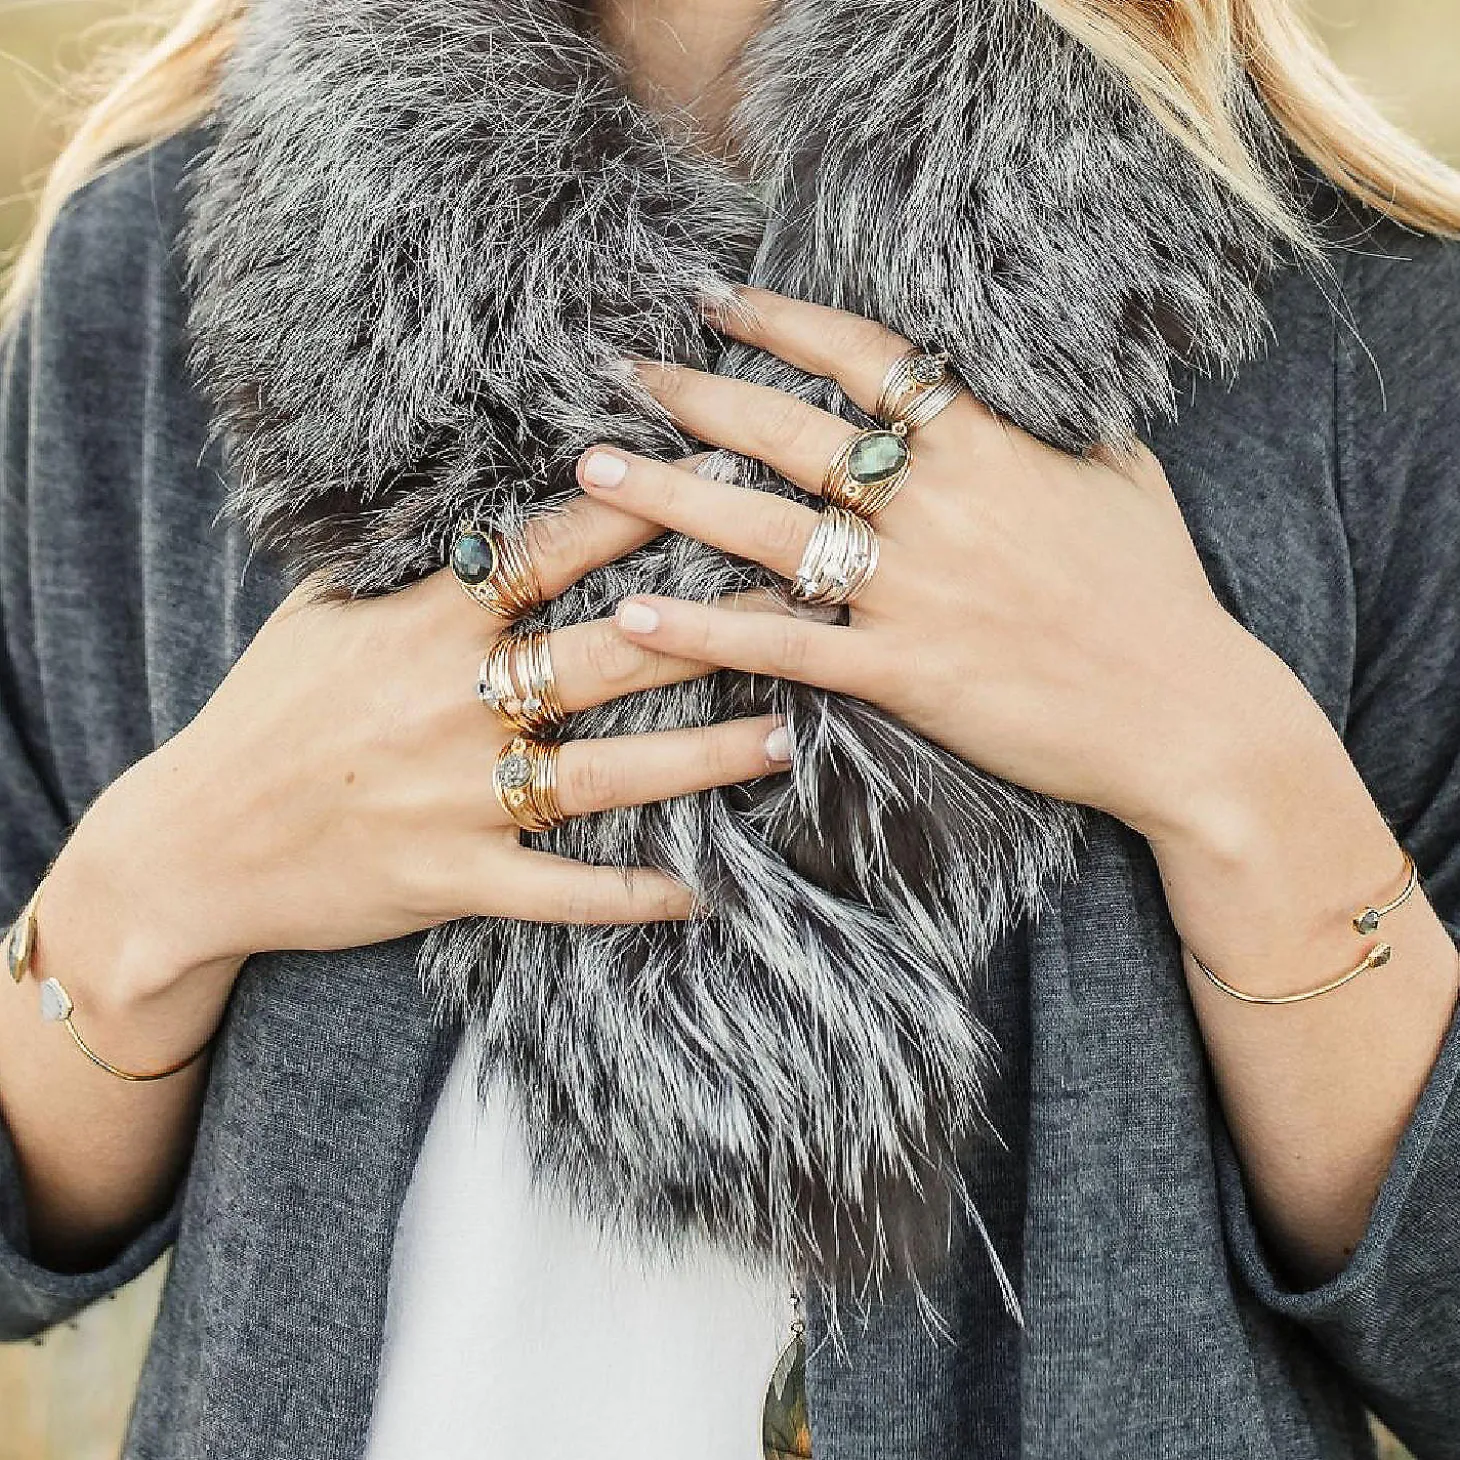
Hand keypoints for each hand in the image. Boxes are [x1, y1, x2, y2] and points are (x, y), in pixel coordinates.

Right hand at [77, 474, 791, 997]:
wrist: (191, 848)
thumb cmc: (263, 718)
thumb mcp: (319, 617)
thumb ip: (406, 565)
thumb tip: (484, 502)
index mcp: (419, 627)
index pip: (546, 553)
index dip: (635, 512)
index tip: (713, 478)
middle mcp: (449, 706)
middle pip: (604, 655)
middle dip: (708, 624)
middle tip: (799, 602)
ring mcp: (456, 799)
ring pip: (606, 773)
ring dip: (702, 756)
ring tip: (785, 733)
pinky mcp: (453, 880)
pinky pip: (560, 891)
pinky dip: (630, 894)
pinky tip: (701, 892)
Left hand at [572, 285, 1292, 842]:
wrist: (1189, 717)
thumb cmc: (1159, 595)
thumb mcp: (1121, 477)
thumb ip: (1052, 423)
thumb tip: (1014, 382)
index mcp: (987, 446)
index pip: (864, 357)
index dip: (779, 320)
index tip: (716, 298)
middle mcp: (937, 506)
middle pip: (790, 430)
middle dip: (697, 394)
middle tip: (624, 372)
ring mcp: (914, 591)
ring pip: (765, 529)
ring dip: (670, 495)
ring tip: (593, 469)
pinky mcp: (903, 674)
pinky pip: (784, 645)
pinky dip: (708, 630)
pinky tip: (642, 611)